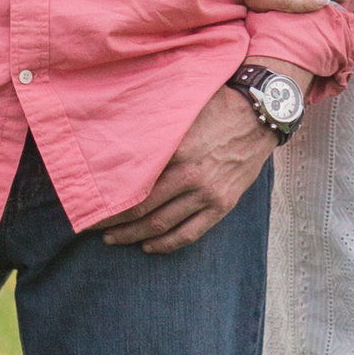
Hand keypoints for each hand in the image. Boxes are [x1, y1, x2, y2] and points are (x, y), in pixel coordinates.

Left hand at [101, 79, 296, 253]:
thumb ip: (156, 132)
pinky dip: (167, 244)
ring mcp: (208, 194)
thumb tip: (120, 142)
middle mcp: (190, 176)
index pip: (134, 186)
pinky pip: (190, 233)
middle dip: (116, 223)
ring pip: (162, 225)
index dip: (111, 201)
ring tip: (115, 239)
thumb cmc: (218, 108)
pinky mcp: (222, 205)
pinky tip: (149, 246)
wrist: (260, 116)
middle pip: (143, 210)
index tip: (93, 207)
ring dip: (134, 236)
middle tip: (96, 229)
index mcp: (177, 152)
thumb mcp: (182, 113)